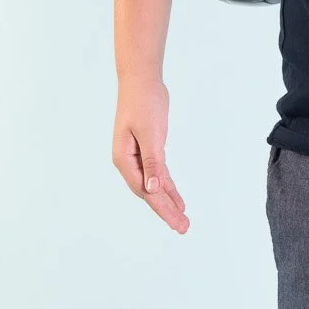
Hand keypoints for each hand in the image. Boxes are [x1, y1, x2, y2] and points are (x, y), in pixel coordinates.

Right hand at [112, 76, 189, 233]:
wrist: (141, 80)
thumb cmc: (143, 102)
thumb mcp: (150, 133)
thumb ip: (152, 162)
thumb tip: (152, 188)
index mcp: (124, 159)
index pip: (145, 190)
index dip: (162, 208)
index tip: (177, 221)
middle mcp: (128, 162)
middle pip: (149, 192)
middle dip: (166, 211)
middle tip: (184, 228)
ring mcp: (136, 157)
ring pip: (154, 185)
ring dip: (168, 202)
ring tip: (183, 219)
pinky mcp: (147, 150)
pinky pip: (158, 174)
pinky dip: (168, 187)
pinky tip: (177, 199)